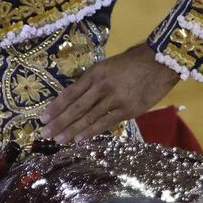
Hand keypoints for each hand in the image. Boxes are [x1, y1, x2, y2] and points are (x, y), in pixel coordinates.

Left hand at [41, 43, 179, 143]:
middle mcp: (101, 86)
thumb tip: (76, 98)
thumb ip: (94, 81)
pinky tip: (79, 139)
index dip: (56, 107)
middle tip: (44, 133)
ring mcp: (114, 99)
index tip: (43, 117)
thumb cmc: (133, 62)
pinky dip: (91, 132)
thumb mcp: (108, 65)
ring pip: (88, 117)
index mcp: (95, 73)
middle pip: (75, 108)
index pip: (70, 93)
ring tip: (58, 140)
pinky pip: (105, 123)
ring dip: (71, 130)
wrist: (160, 62)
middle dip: (59, 122)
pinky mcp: (127, 110)